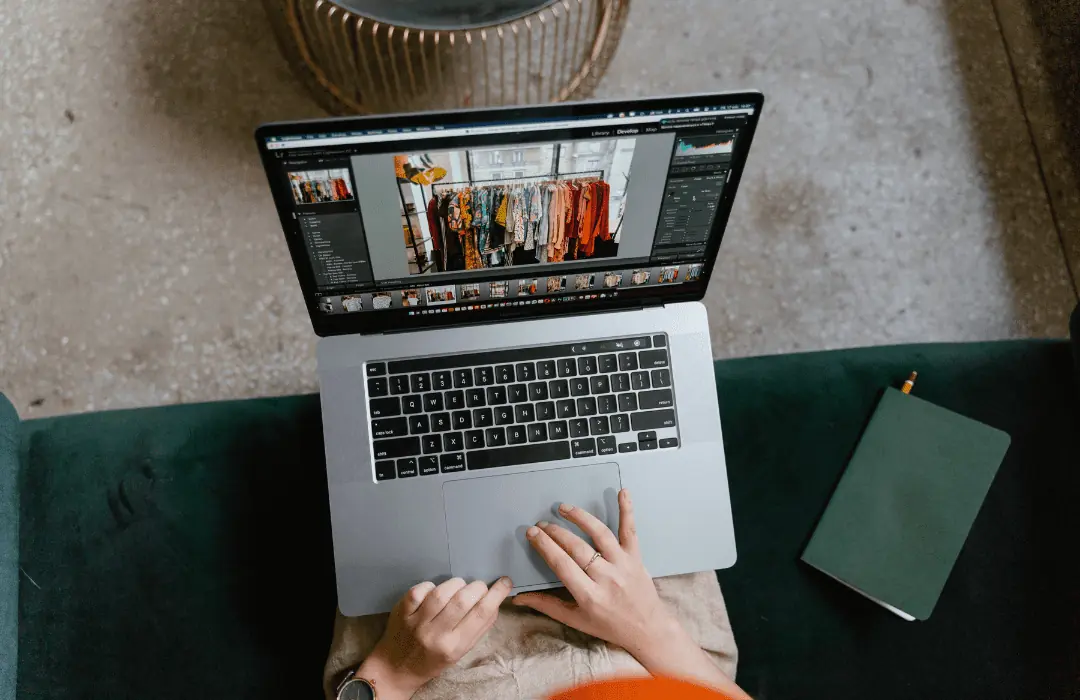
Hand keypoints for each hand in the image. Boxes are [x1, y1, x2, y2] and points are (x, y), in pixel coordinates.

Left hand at [356, 576, 512, 699]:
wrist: (395, 669)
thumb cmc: (432, 660)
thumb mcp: (460, 652)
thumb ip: (478, 629)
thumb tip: (495, 601)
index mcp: (454, 647)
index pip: (481, 615)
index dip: (496, 594)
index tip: (505, 582)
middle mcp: (436, 635)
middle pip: (463, 600)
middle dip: (477, 587)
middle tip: (479, 587)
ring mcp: (417, 622)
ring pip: (442, 592)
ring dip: (456, 584)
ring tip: (459, 587)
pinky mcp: (402, 612)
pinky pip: (421, 589)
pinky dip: (431, 586)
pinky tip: (435, 592)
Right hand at [513, 489, 749, 698]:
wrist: (647, 629)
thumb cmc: (608, 625)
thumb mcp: (575, 620)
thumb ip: (546, 605)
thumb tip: (518, 598)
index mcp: (589, 596)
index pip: (562, 565)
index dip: (545, 546)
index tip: (532, 533)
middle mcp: (606, 578)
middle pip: (577, 548)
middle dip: (556, 532)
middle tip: (541, 523)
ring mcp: (623, 565)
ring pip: (600, 534)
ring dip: (581, 518)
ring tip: (564, 508)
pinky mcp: (636, 557)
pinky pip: (630, 530)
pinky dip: (627, 510)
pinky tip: (622, 492)